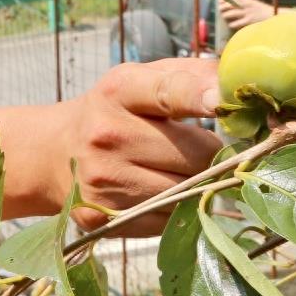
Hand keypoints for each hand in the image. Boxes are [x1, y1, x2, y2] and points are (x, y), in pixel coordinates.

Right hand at [65, 57, 222, 232]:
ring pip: (187, 193)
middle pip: (196, 156)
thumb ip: (193, 75)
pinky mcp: (102, 217)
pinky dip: (173, 210)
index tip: (221, 100)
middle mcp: (107, 134)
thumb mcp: (143, 81)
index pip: (168, 92)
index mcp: (120, 91)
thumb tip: (240, 82)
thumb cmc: (116, 112)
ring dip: (195, 186)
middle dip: (210, 156)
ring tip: (174, 171)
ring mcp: (103, 179)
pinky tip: (154, 193)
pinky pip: (167, 221)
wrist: (56, 153)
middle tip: (196, 150)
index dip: (199, 95)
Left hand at [218, 0, 277, 30]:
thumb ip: (242, 1)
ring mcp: (248, 13)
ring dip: (226, 15)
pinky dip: (233, 24)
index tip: (218, 0)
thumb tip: (230, 0)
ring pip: (233, 13)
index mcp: (247, 0)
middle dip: (223, 6)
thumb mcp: (252, 3)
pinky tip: (230, 25)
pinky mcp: (250, 21)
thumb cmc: (261, 9)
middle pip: (231, 4)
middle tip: (218, 9)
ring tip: (223, 16)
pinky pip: (238, 22)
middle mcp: (246, 5)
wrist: (273, 15)